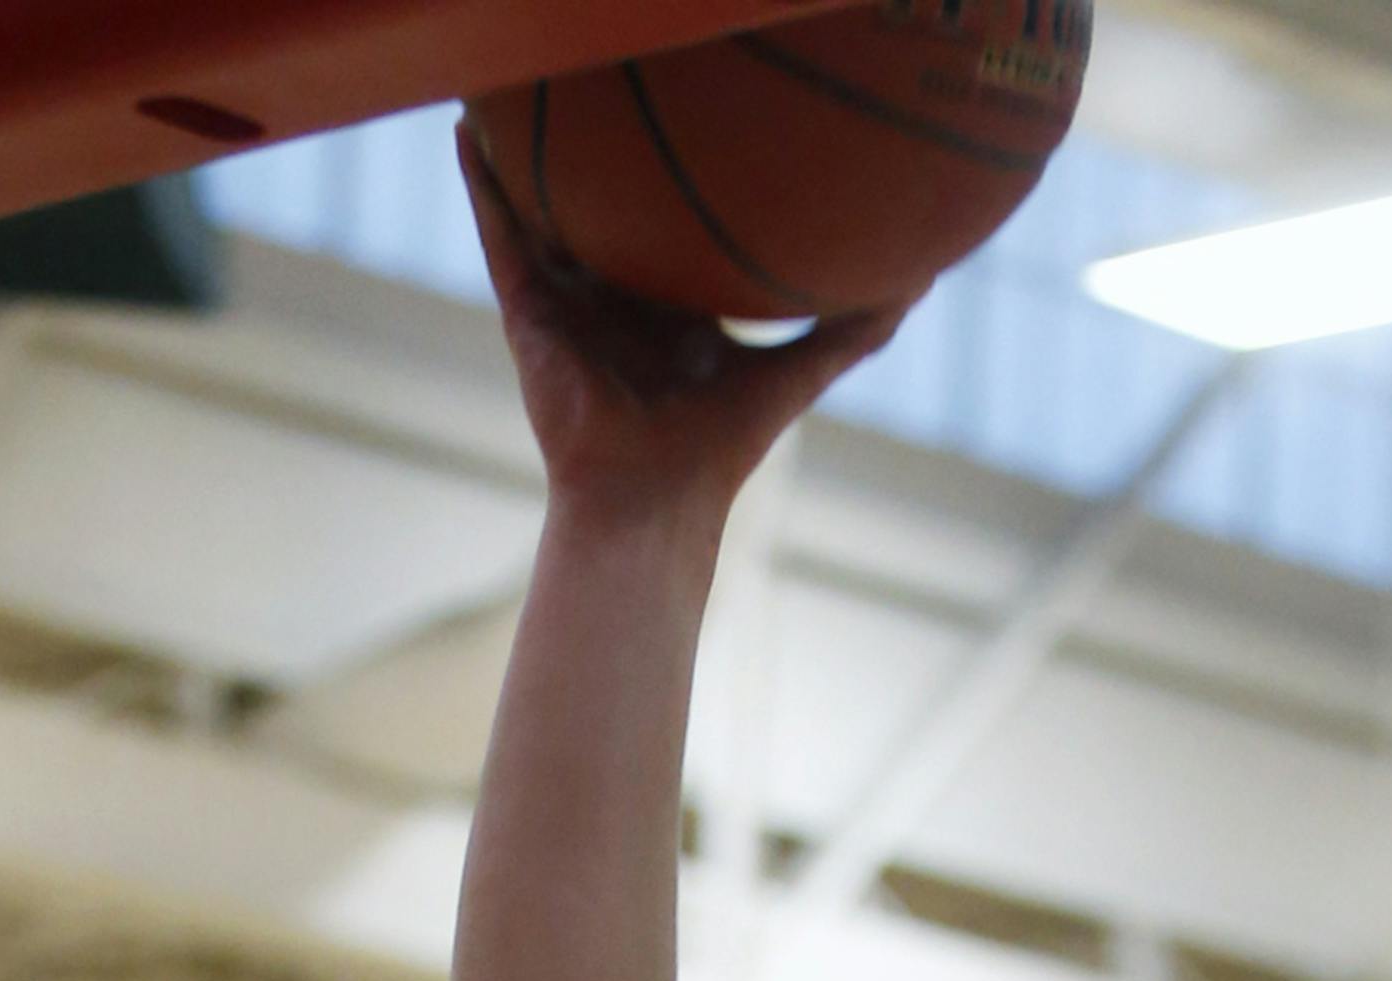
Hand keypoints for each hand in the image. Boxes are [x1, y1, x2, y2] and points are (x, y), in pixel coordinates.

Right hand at [458, 120, 910, 524]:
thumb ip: (852, 329)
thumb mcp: (797, 370)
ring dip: (525, 148)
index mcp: (672, 306)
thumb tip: (922, 279)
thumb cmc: (722, 447)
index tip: (691, 108)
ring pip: (541, 207)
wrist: (654, 498)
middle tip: (601, 71)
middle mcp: (615, 296)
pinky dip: (483, 183)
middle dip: (597, 148)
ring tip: (513, 77)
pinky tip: (469, 125)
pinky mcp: (527, 313)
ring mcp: (566, 302)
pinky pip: (500, 235)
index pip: (670, 225)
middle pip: (603, 204)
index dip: (674, 177)